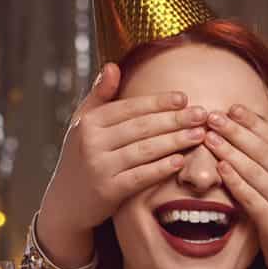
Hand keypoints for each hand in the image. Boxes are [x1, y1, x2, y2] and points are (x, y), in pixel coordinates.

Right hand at [36, 62, 206, 266]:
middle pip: (142, 127)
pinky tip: (181, 161)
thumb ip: (99, 96)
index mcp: (88, 122)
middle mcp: (92, 142)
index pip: (130, 107)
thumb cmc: (80, 157)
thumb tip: (113, 66)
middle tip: (202, 114)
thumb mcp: (82, 124)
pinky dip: (162, 168)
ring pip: (145, 150)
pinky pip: (140, 177)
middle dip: (175, 119)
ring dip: (175, 141)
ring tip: (199, 135)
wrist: (65, 202)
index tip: (184, 98)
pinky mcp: (108, 191)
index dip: (159, 102)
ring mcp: (99, 167)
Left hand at [202, 106, 267, 268]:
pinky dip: (235, 181)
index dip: (253, 122)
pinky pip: (251, 197)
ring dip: (230, 151)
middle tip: (212, 116)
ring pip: (256, 170)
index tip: (232, 107)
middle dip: (237, 131)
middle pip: (264, 150)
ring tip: (209, 137)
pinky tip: (219, 168)